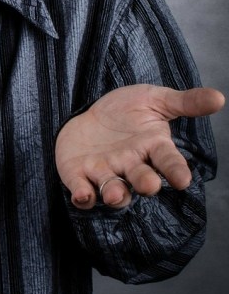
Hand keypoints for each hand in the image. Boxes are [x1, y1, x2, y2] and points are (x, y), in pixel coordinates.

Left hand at [55, 85, 223, 208]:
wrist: (89, 111)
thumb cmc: (127, 109)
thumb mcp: (155, 99)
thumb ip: (185, 102)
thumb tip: (220, 97)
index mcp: (151, 147)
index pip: (168, 161)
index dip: (176, 170)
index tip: (184, 180)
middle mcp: (130, 164)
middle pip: (141, 179)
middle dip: (145, 183)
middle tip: (150, 185)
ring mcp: (105, 171)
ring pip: (112, 189)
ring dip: (114, 194)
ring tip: (115, 195)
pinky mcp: (78, 174)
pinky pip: (81, 188)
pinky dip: (83, 195)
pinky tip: (83, 196)